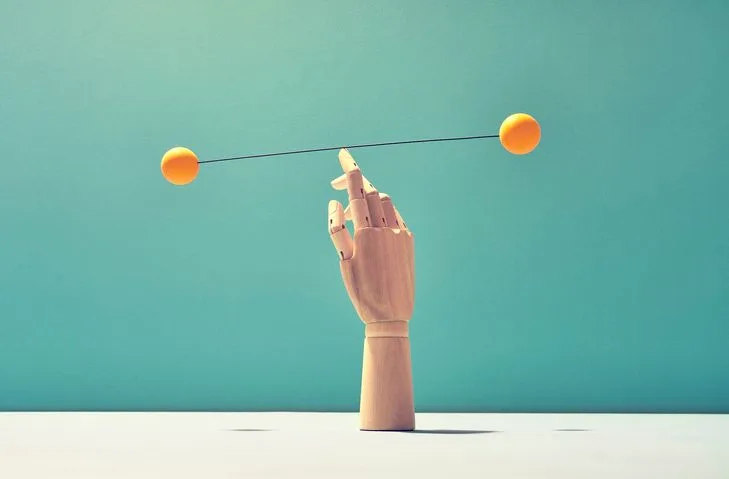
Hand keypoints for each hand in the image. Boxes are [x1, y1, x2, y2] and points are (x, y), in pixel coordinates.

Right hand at [328, 148, 414, 324]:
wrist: (391, 315)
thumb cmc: (361, 292)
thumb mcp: (343, 262)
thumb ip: (337, 229)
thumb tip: (336, 202)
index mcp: (366, 233)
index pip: (357, 190)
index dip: (350, 170)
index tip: (343, 155)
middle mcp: (386, 228)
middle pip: (372, 192)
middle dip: (356, 186)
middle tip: (339, 188)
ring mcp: (400, 233)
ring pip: (386, 202)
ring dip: (370, 199)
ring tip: (355, 214)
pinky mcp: (409, 241)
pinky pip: (396, 216)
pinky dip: (383, 213)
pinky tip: (374, 226)